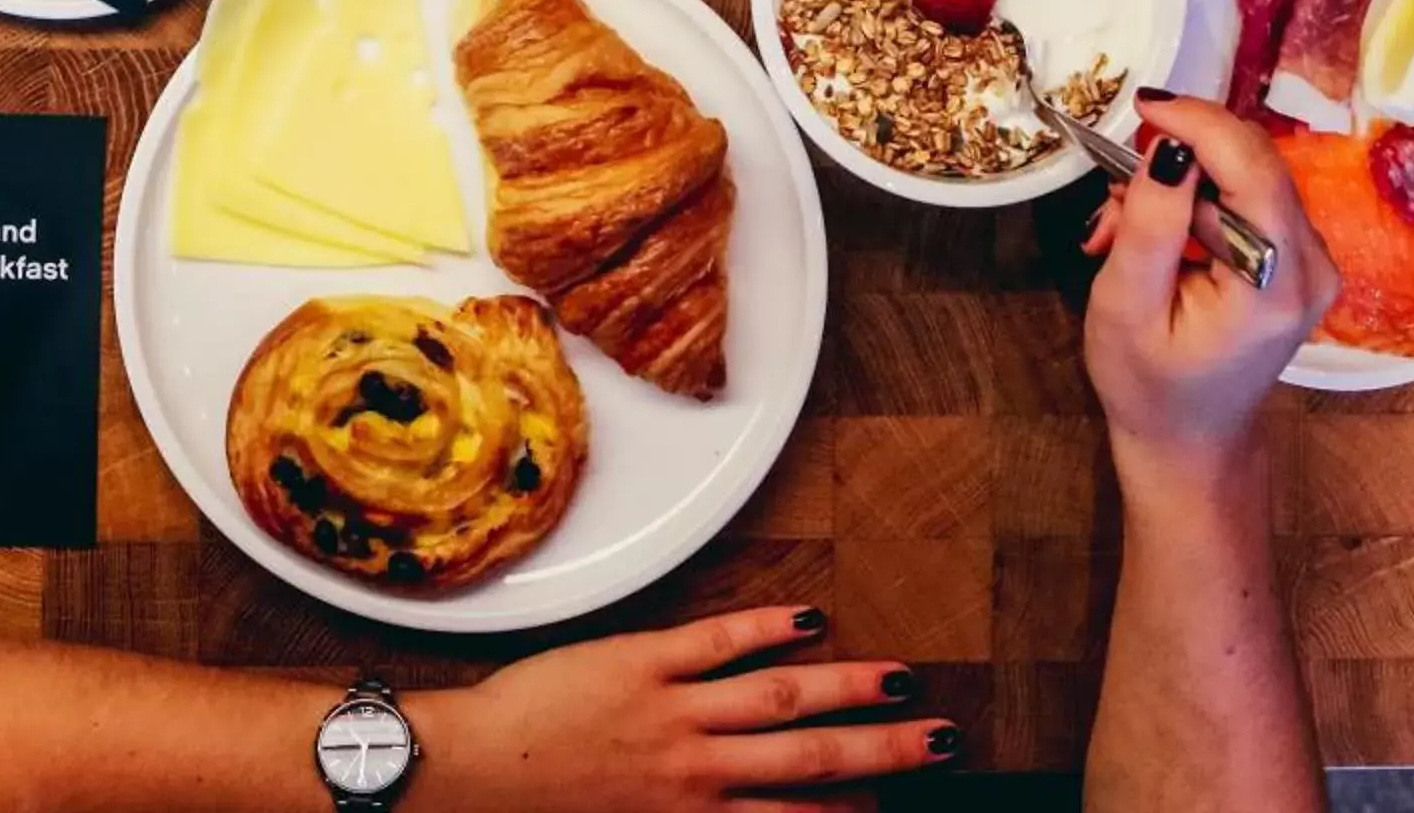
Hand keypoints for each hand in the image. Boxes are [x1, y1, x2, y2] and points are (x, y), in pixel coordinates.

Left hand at [409, 606, 952, 812]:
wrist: (472, 780)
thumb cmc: (540, 812)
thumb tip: (743, 806)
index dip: (852, 808)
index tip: (896, 801)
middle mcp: (698, 773)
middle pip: (811, 758)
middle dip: (883, 753)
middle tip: (941, 743)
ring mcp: (674, 715)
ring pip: (779, 699)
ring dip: (848, 691)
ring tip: (901, 682)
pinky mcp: (641, 664)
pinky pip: (717, 642)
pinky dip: (766, 629)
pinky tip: (808, 621)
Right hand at [1081, 93, 1340, 498]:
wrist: (1191, 443)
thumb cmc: (1149, 385)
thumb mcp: (1126, 305)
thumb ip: (1150, 223)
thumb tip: (1169, 145)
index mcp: (1277, 281)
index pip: (1252, 166)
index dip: (1198, 122)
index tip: (1139, 108)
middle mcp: (1315, 263)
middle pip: (1252, 163)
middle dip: (1177, 157)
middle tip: (1112, 192)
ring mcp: (1315, 261)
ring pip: (1245, 176)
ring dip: (1178, 184)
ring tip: (1120, 230)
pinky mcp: (1300, 260)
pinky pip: (1248, 200)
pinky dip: (1195, 204)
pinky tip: (1153, 237)